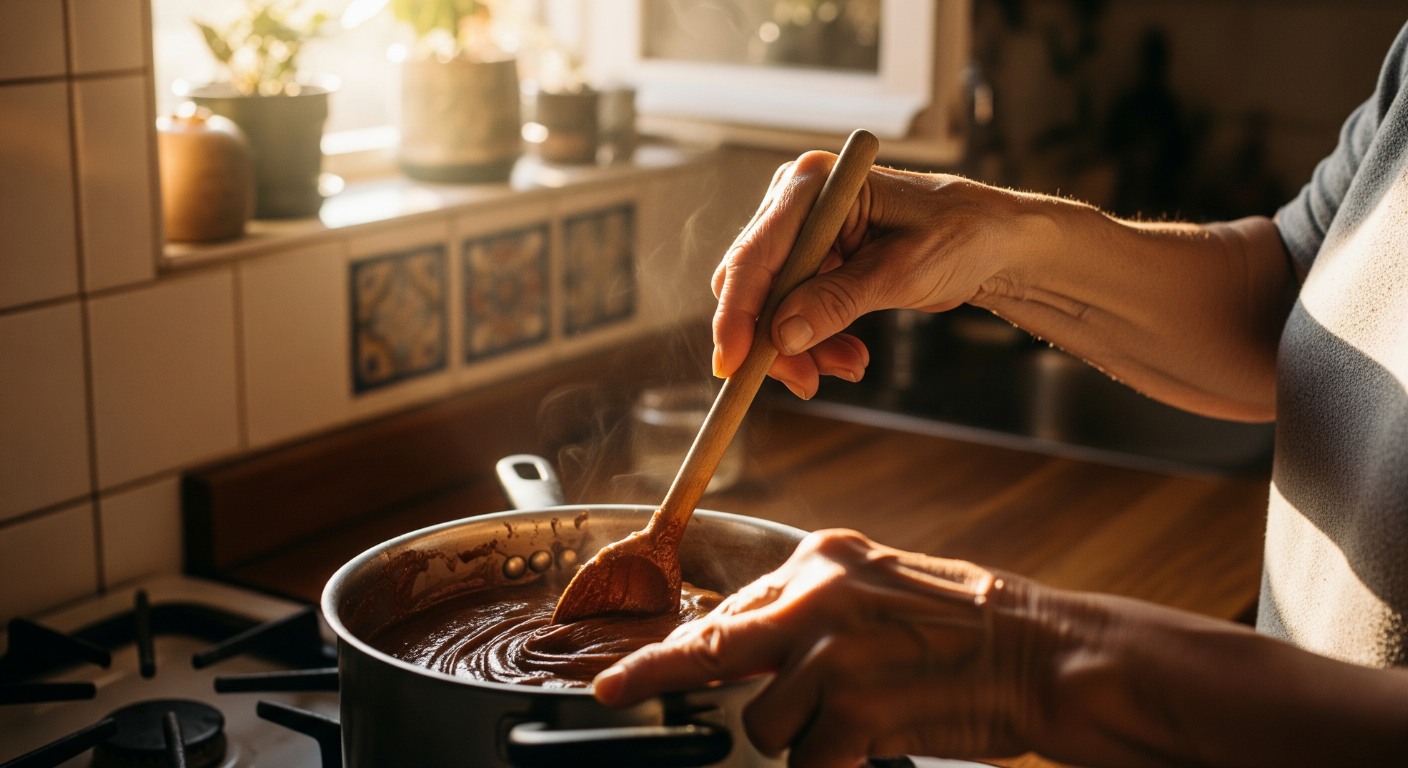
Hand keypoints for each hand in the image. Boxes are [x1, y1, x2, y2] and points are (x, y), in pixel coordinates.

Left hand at [592, 530, 1082, 767]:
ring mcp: (835, 652)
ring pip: (767, 722)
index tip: (630, 668)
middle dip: (655, 675)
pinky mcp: (857, 709)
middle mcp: (819, 596)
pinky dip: (835, 766)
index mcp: (824, 560)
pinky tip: (878, 741)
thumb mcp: (884, 587)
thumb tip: (746, 636)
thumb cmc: (974, 627)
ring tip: (866, 715)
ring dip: (805, 736)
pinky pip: (810, 761)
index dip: (683, 647)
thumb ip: (813, 608)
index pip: (732, 608)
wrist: (1050, 654)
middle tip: (611, 691)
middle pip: (713, 647)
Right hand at [712, 155, 1026, 397]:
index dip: (737, 312)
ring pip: (770, 308)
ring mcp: (802, 235)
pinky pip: (793, 313)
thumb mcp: (902, 272)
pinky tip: (850, 357)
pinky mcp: (814, 263)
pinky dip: (816, 343)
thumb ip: (838, 301)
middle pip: (752, 285)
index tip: (734, 363)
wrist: (992, 242)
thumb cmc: (960, 235)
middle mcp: (796, 204)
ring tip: (850, 367)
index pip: (755, 254)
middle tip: (806, 382)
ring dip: (801, 348)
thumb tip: (783, 336)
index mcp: (813, 185)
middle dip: (773, 340)